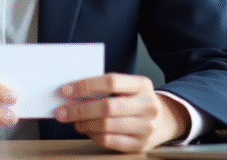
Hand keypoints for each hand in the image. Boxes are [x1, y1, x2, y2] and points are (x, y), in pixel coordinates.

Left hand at [54, 73, 189, 152]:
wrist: (164, 120)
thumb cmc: (138, 100)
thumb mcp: (129, 87)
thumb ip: (107, 87)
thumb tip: (73, 93)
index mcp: (142, 85)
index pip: (110, 81)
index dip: (86, 86)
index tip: (66, 90)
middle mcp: (147, 105)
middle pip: (107, 107)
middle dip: (79, 109)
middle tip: (62, 111)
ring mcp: (145, 127)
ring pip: (106, 126)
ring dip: (84, 124)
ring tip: (74, 121)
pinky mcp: (139, 145)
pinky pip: (109, 141)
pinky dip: (93, 136)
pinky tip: (87, 130)